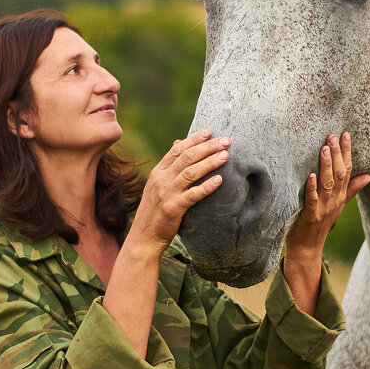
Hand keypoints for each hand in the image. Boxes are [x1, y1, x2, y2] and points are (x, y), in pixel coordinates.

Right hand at [129, 129, 228, 251]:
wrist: (144, 236)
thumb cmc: (154, 210)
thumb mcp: (157, 184)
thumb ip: (168, 165)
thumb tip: (178, 142)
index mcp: (158, 172)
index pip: (178, 149)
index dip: (194, 139)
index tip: (210, 132)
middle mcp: (161, 179)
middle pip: (187, 157)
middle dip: (208, 147)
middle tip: (225, 141)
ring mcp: (167, 193)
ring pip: (191, 172)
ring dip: (210, 162)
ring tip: (225, 156)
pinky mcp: (173, 208)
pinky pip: (193, 195)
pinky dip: (207, 186)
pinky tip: (219, 181)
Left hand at [286, 132, 369, 260]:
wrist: (307, 248)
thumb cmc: (318, 224)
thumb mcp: (338, 204)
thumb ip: (351, 189)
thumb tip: (368, 175)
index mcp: (341, 196)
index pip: (348, 170)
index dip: (347, 152)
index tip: (346, 134)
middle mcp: (334, 200)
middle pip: (339, 174)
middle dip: (337, 154)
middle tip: (333, 136)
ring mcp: (323, 208)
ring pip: (328, 184)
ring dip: (326, 166)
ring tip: (324, 149)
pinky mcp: (311, 216)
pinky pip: (312, 201)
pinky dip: (312, 188)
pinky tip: (311, 176)